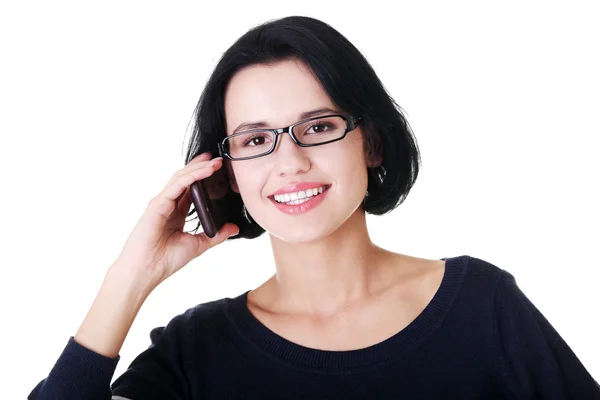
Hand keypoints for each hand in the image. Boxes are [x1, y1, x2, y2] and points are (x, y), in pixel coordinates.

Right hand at [114, 152, 238, 288]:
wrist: (146, 272)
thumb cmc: (165, 260)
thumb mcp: (198, 245)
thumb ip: (215, 235)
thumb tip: (233, 228)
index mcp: (176, 213)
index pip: (191, 189)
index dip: (203, 177)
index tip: (218, 168)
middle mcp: (168, 205)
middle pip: (185, 179)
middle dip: (201, 166)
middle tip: (218, 158)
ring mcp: (161, 203)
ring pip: (181, 178)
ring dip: (199, 168)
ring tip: (215, 161)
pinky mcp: (157, 204)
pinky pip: (176, 186)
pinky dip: (191, 176)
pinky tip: (205, 170)